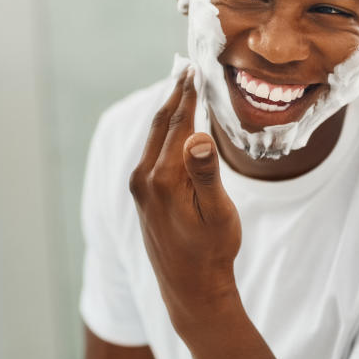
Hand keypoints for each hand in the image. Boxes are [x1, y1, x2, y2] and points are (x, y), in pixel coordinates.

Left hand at [128, 69, 241, 333]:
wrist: (190, 289)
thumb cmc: (212, 252)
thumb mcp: (218, 214)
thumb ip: (206, 174)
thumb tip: (197, 137)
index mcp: (163, 178)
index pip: (177, 124)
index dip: (187, 95)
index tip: (194, 69)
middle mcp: (144, 179)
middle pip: (160, 125)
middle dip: (174, 95)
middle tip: (185, 69)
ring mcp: (140, 188)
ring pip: (154, 138)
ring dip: (167, 112)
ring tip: (180, 89)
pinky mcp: (142, 196)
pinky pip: (152, 152)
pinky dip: (163, 132)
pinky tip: (173, 128)